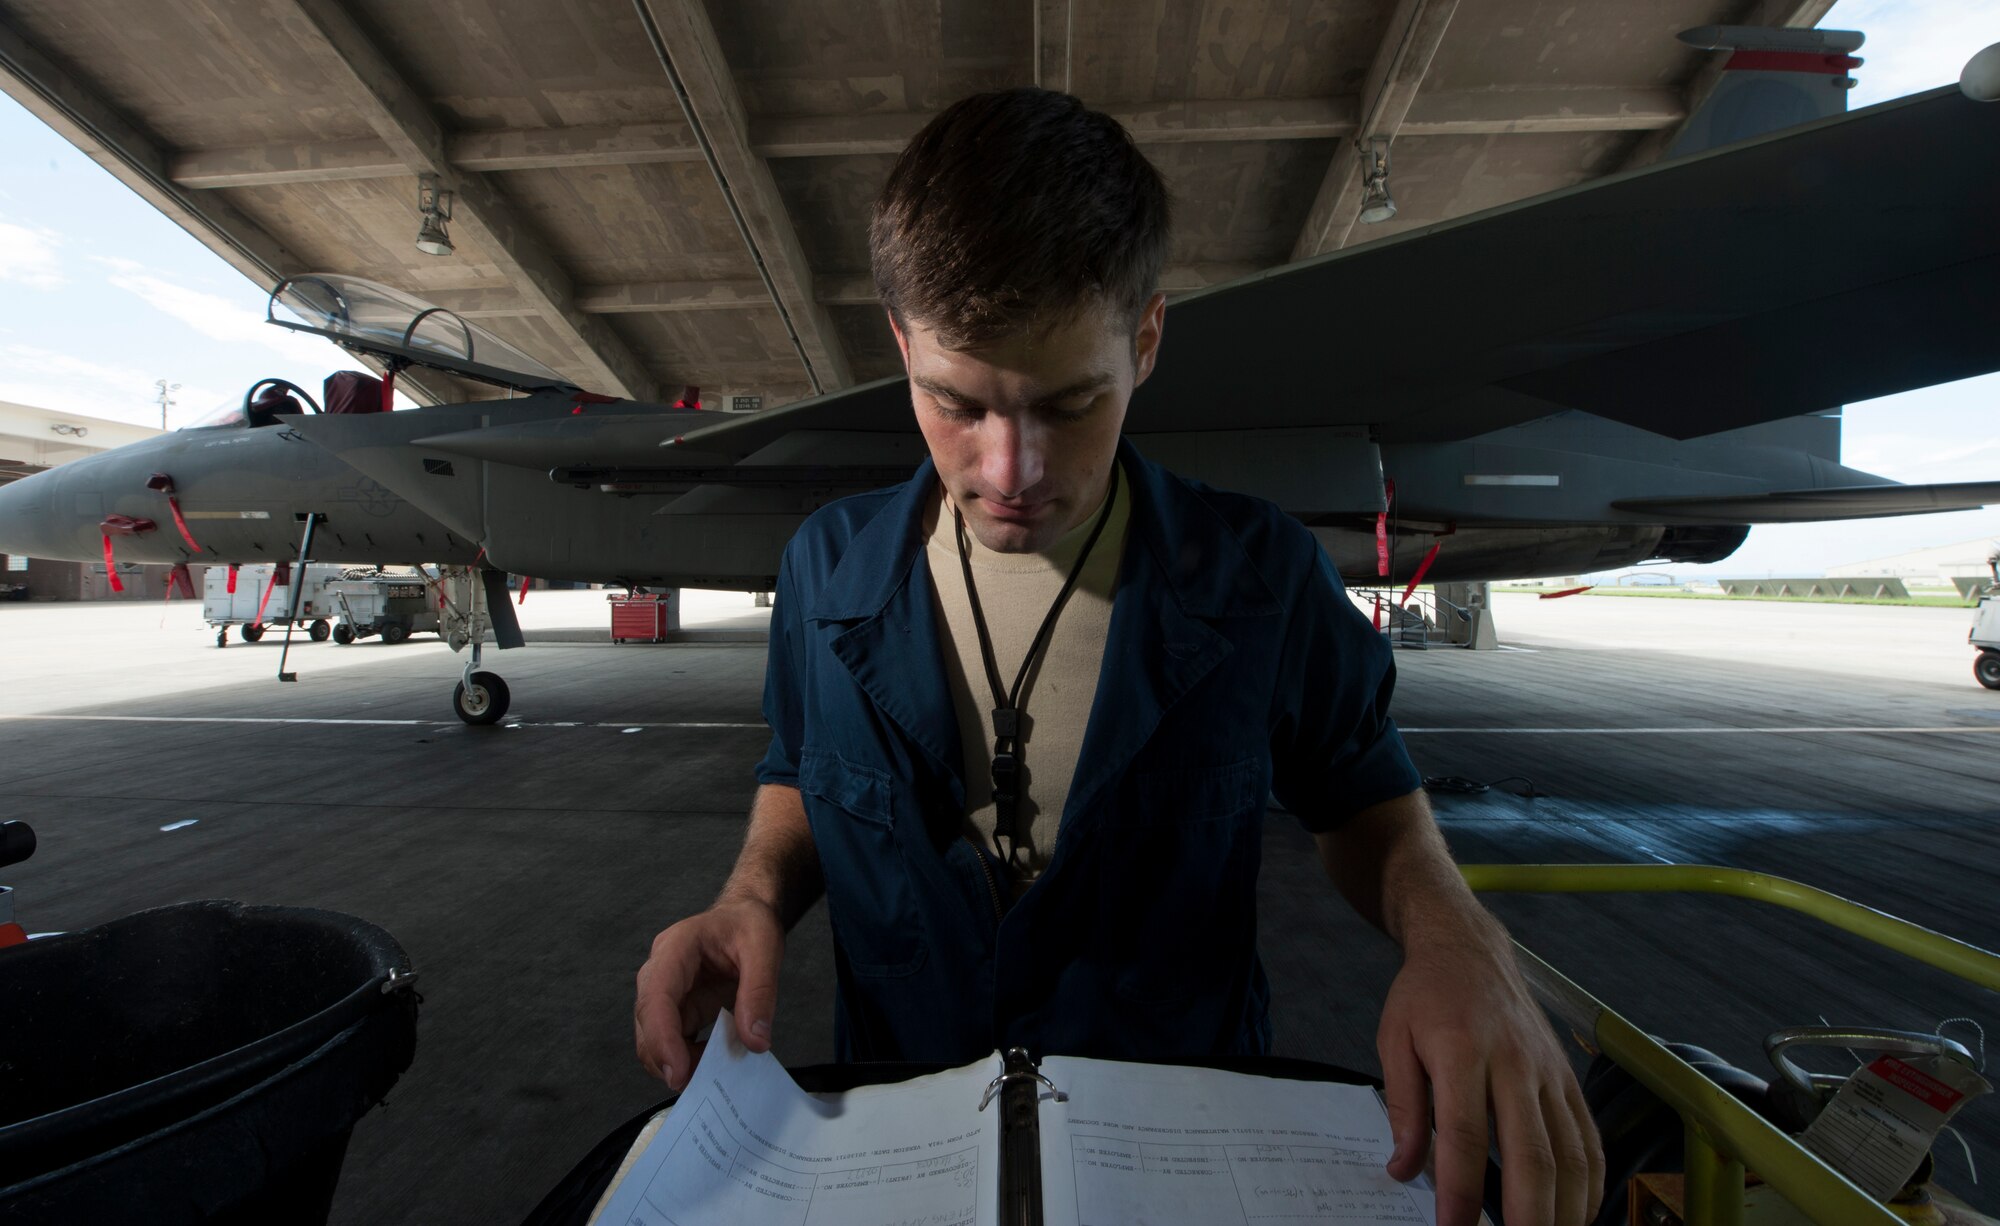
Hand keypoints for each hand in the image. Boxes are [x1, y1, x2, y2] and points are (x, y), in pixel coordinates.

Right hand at [633, 898, 784, 1090]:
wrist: (745, 916)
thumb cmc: (750, 925)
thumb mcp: (765, 949)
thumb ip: (759, 993)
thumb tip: (754, 1042)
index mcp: (675, 949)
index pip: (656, 997)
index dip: (661, 1038)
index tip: (678, 1074)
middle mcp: (660, 972)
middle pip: (647, 1022)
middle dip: (666, 1058)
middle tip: (700, 1085)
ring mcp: (665, 992)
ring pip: (653, 1037)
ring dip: (676, 1061)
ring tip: (713, 1073)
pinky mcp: (677, 1009)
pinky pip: (671, 1041)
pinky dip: (687, 1058)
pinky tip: (712, 1064)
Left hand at [1377, 929, 1604, 1225]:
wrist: (1470, 947)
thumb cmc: (1427, 995)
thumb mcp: (1393, 1039)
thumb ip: (1401, 1107)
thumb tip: (1403, 1169)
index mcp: (1460, 1049)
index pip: (1463, 1136)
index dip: (1460, 1192)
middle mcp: (1513, 1061)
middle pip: (1531, 1154)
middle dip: (1527, 1215)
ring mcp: (1548, 1070)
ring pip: (1570, 1152)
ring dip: (1564, 1208)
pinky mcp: (1568, 1075)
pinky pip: (1588, 1136)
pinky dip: (1589, 1182)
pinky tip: (1576, 1211)